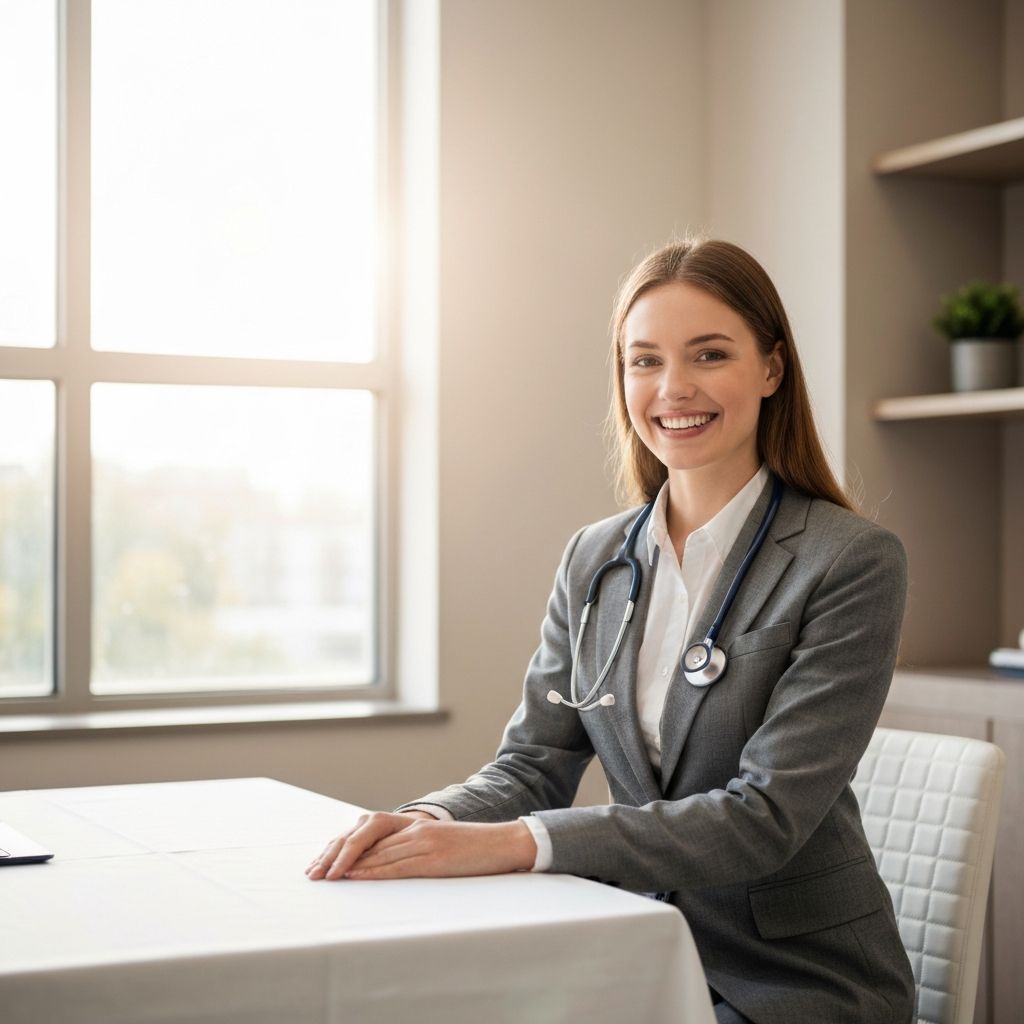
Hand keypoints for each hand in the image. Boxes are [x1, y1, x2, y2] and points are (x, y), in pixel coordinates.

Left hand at [305, 812, 536, 880]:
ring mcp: (424, 842)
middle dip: (337, 856)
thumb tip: (389, 865)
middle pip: (367, 841)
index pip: (369, 834)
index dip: (342, 847)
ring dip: (349, 865)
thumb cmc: (473, 849)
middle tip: (314, 873)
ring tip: (326, 876)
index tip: (321, 862)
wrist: (504, 843)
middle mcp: (415, 829)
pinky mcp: (433, 859)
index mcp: (415, 825)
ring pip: (378, 853)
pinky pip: (397, 865)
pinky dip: (373, 872)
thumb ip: (414, 849)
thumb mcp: (440, 844)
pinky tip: (356, 876)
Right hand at [306, 811, 427, 880]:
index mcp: (379, 821)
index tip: (334, 876)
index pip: (356, 843)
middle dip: (328, 861)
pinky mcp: (355, 833)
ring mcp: (359, 826)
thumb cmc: (419, 835)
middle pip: (342, 843)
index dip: (344, 860)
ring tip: (311, 873)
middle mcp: (366, 822)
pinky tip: (316, 864)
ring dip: (323, 858)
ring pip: (337, 843)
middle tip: (315, 877)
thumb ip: (395, 850)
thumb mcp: (412, 840)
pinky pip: (337, 844)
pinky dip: (326, 855)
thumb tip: (380, 865)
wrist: (418, 824)